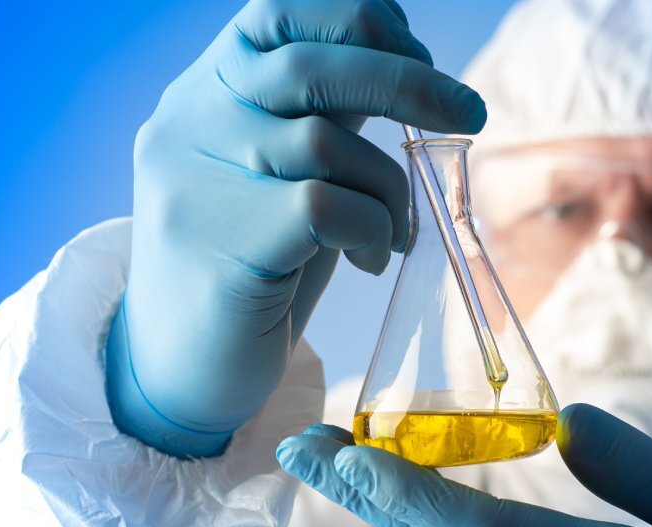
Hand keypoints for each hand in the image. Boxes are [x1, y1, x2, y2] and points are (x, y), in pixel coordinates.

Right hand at [105, 0, 485, 456]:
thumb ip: (324, 113)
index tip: (417, 50)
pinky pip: (326, 207)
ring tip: (394, 232)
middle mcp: (189, 119)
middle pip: (310, 67)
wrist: (181, 366)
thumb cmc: (254, 260)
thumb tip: (409, 64)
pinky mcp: (219, 240)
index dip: (360, 17)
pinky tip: (372, 259)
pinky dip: (372, 229)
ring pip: (325, 144)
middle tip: (470, 114)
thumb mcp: (284, 168)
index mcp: (207, 88)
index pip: (279, 8)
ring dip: (390, 189)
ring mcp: (194, 178)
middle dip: (409, 83)